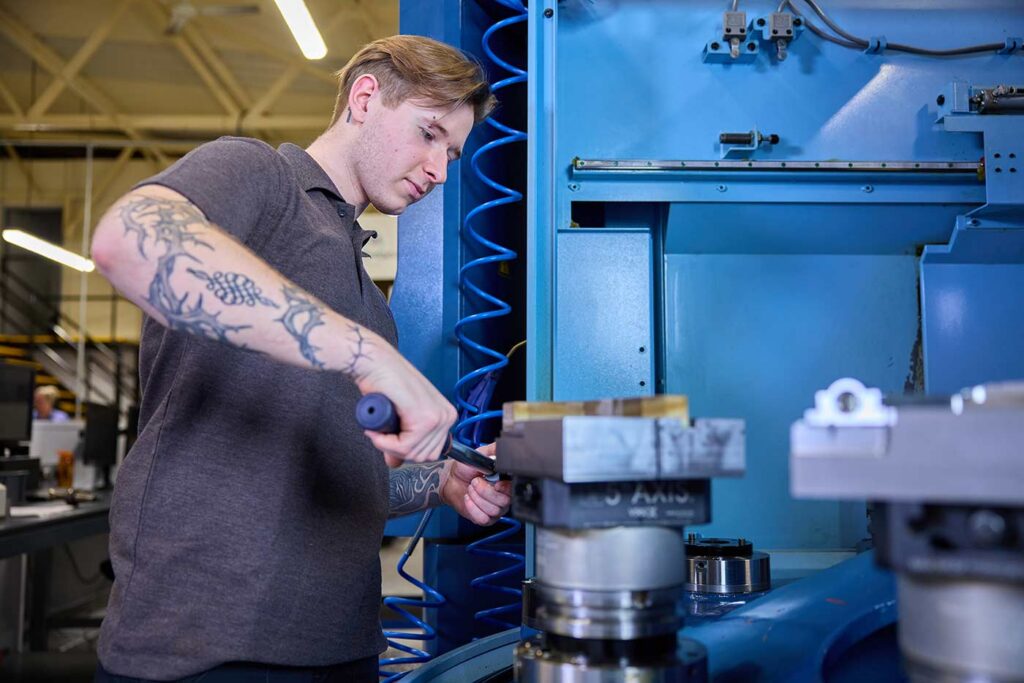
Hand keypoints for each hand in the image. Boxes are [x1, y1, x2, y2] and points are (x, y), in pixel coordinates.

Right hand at [358, 346, 456, 466]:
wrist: (374, 363)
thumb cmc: (385, 384)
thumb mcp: (400, 419)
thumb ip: (401, 443)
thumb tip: (395, 464)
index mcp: (446, 415)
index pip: (431, 453)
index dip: (406, 451)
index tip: (390, 439)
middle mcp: (447, 416)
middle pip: (422, 456)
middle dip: (397, 451)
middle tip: (382, 434)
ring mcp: (437, 417)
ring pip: (412, 454)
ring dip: (388, 446)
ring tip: (379, 429)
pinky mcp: (424, 418)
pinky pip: (403, 447)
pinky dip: (384, 442)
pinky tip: (377, 429)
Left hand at [440, 443, 511, 525]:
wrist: (451, 479)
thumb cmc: (466, 468)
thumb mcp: (481, 454)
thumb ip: (495, 449)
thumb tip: (506, 446)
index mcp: (506, 482)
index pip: (514, 489)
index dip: (506, 488)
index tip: (496, 483)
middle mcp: (503, 497)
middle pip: (503, 501)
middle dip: (485, 491)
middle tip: (475, 481)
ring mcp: (495, 510)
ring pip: (493, 510)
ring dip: (477, 498)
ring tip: (470, 489)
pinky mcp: (485, 519)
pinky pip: (483, 518)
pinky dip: (473, 508)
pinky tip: (468, 499)